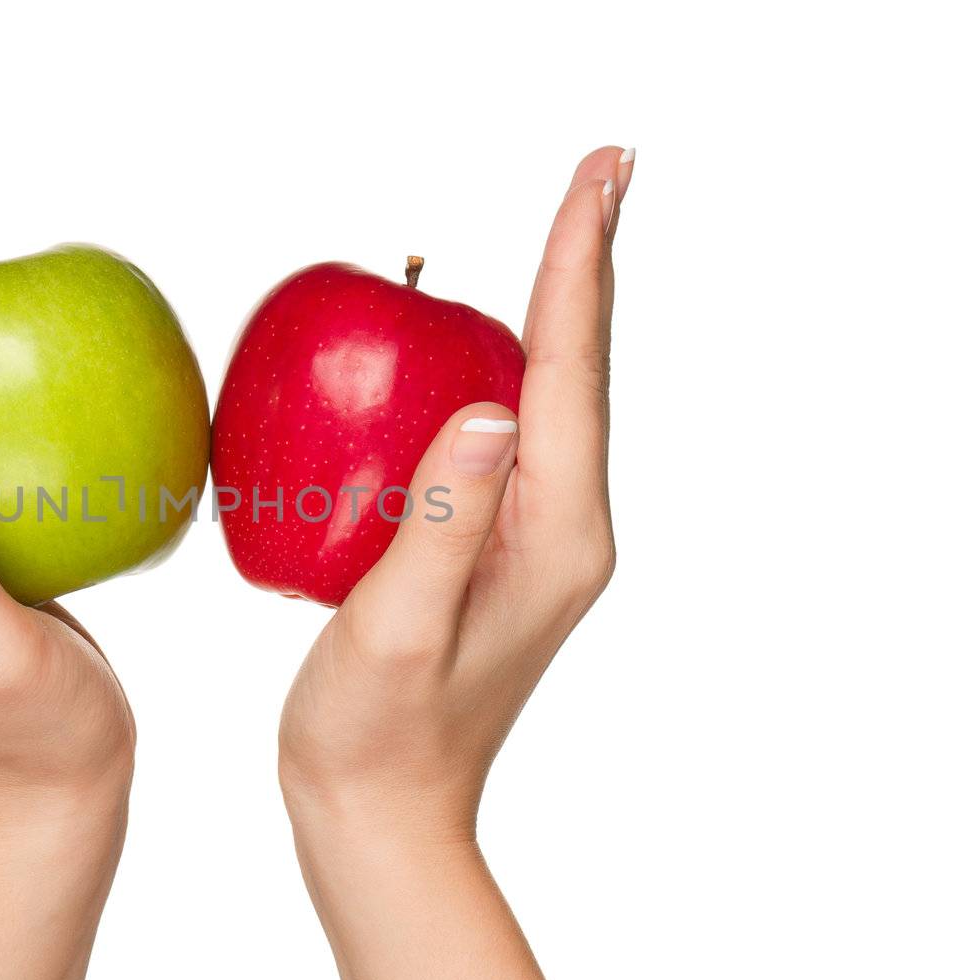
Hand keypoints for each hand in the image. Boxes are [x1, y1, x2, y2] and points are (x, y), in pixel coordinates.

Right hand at [277, 147, 632, 979]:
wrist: (384, 810)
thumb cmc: (378, 733)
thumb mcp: (400, 629)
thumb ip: (447, 519)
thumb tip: (492, 404)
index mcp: (556, 534)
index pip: (572, 373)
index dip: (578, 264)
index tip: (599, 174)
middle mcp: (563, 526)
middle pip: (578, 370)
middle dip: (583, 262)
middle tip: (601, 168)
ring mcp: (532, 537)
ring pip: (547, 398)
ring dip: (550, 306)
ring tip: (562, 225)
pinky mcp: (492, 545)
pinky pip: (502, 435)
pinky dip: (498, 364)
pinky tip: (471, 340)